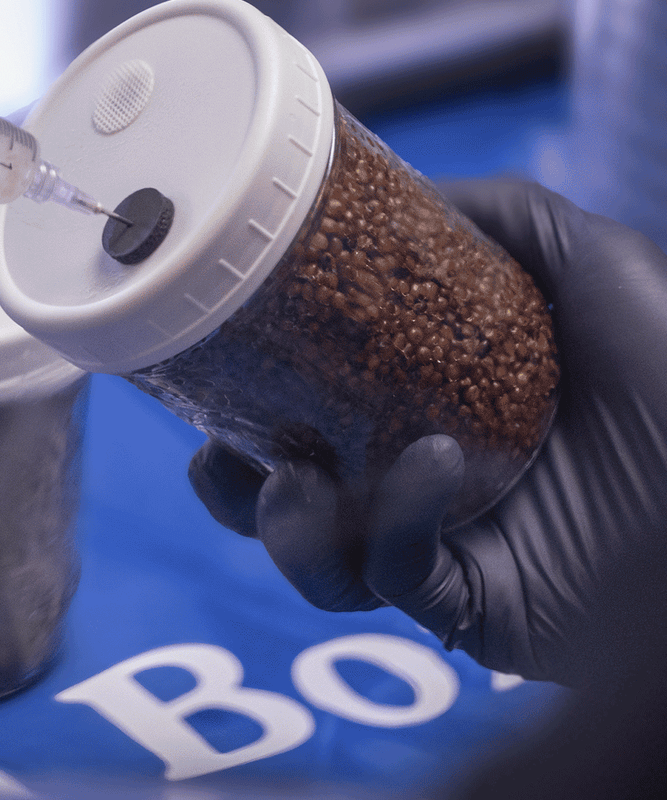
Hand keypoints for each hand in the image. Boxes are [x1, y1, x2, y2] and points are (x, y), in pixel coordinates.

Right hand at [188, 177, 666, 684]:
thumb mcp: (587, 259)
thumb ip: (497, 215)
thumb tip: (397, 189)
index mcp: (433, 402)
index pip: (314, 405)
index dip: (249, 391)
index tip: (212, 356)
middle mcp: (426, 479)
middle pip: (289, 494)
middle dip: (230, 479)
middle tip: (220, 450)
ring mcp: (446, 548)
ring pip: (317, 560)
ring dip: (280, 522)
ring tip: (289, 475)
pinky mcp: (473, 610)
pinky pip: (393, 580)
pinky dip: (390, 524)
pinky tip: (430, 468)